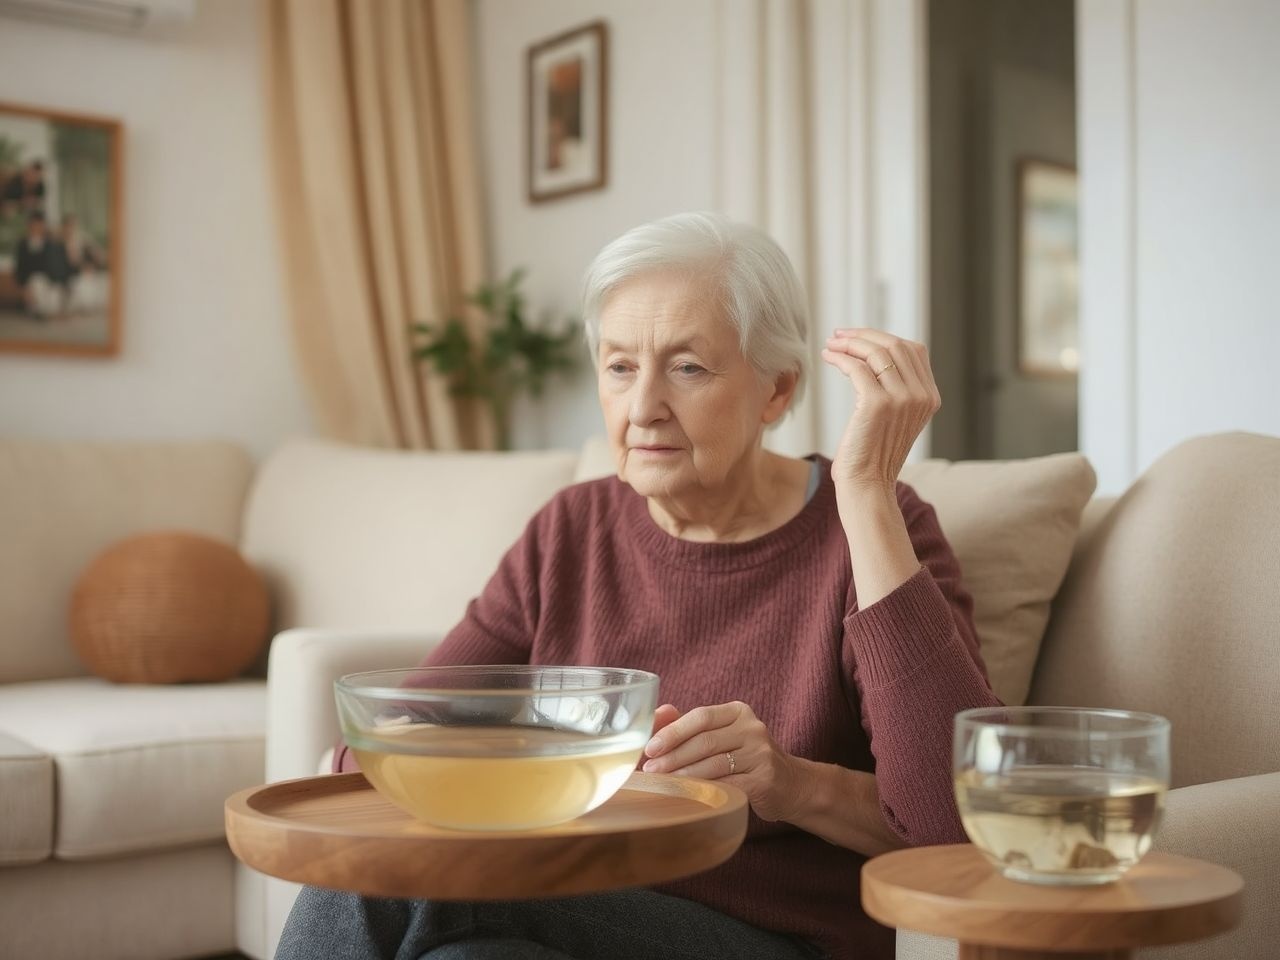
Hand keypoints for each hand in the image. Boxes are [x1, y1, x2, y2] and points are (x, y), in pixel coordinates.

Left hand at [640, 701, 804, 821]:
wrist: (790, 784)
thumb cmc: (745, 757)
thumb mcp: (723, 735)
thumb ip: (690, 725)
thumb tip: (657, 714)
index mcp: (738, 711)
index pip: (701, 716)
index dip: (673, 732)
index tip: (650, 748)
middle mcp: (753, 728)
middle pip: (705, 741)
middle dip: (673, 757)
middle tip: (650, 771)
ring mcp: (762, 753)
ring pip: (714, 764)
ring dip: (684, 776)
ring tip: (662, 784)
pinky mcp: (765, 779)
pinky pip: (728, 784)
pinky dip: (705, 790)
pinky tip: (688, 796)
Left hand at [821, 328, 940, 490]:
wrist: (867, 485)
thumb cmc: (872, 454)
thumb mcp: (895, 418)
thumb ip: (897, 389)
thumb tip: (875, 355)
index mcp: (929, 397)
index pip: (912, 350)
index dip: (882, 337)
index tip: (857, 337)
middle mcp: (921, 396)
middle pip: (894, 345)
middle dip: (864, 335)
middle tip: (838, 335)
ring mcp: (902, 399)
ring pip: (876, 352)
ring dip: (850, 344)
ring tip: (831, 344)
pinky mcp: (877, 404)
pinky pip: (857, 367)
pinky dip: (840, 358)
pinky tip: (828, 357)